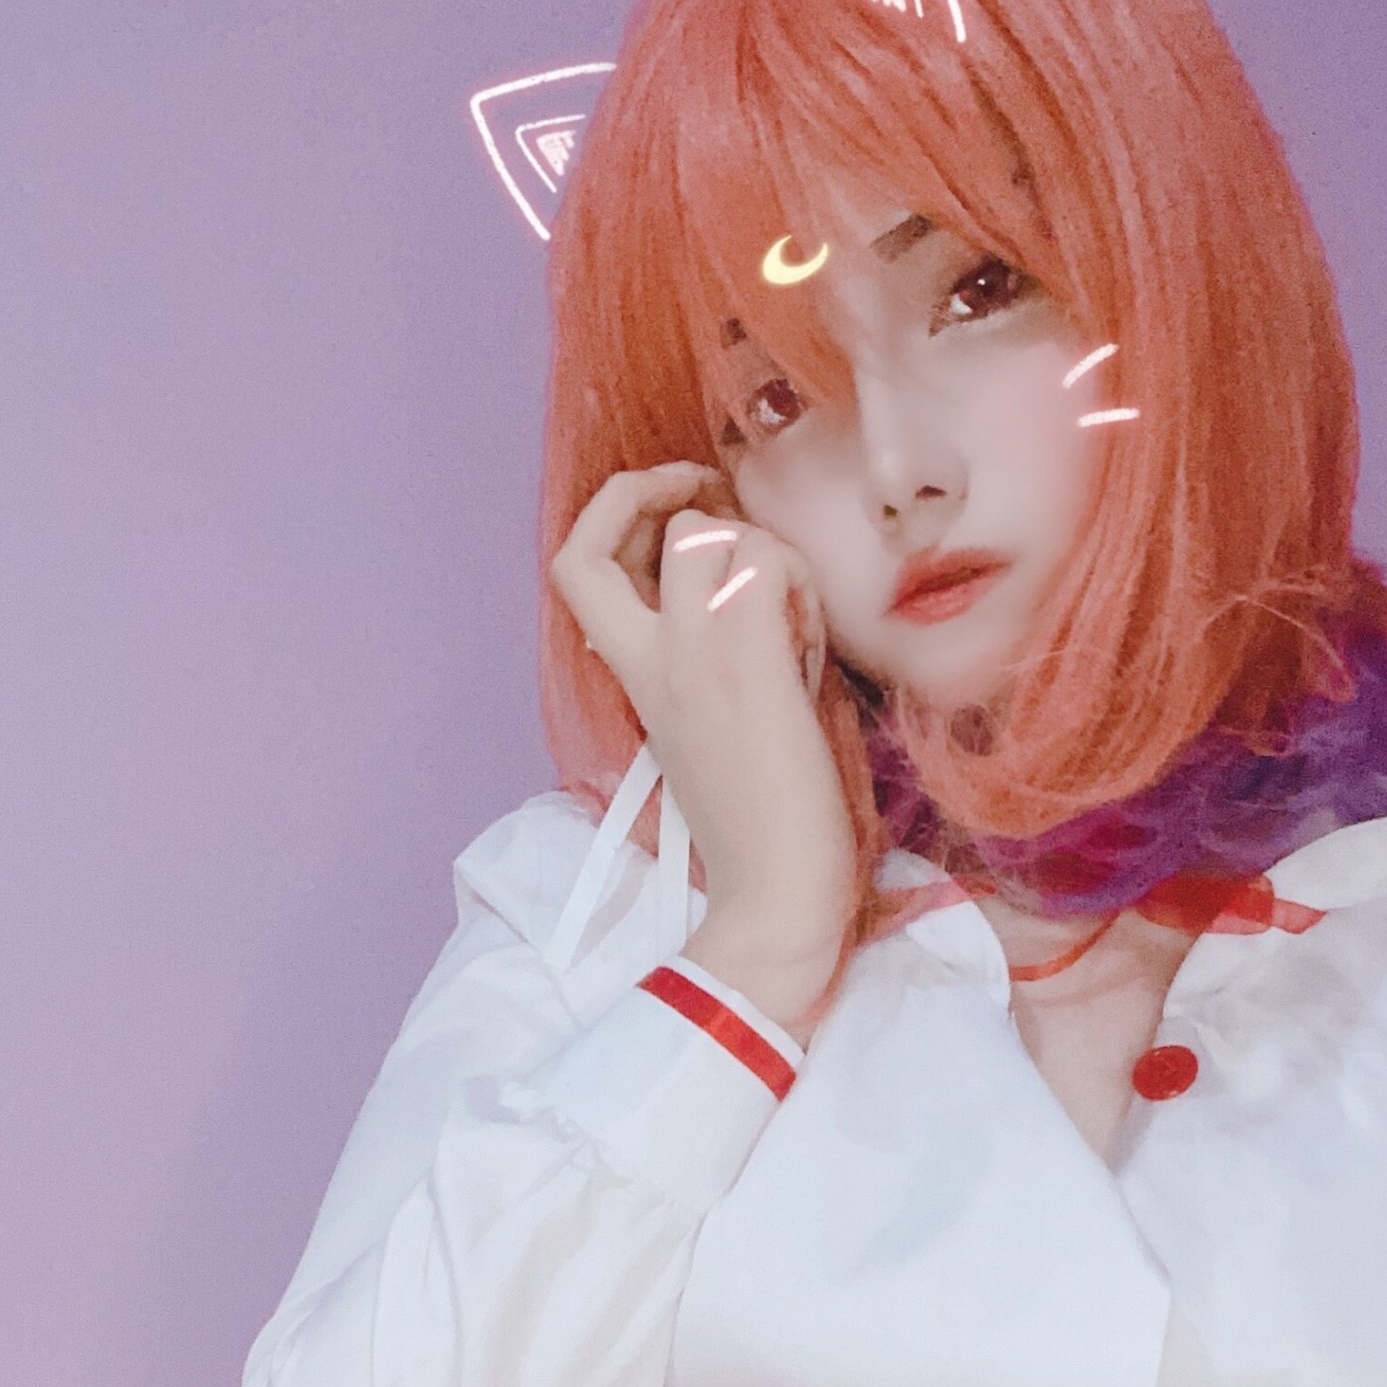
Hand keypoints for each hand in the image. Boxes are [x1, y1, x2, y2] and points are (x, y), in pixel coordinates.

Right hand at [549, 462, 858, 1031]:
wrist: (774, 894)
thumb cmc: (759, 825)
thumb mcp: (704, 724)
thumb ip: (698, 657)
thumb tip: (740, 589)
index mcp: (631, 676)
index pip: (576, 563)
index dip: (618, 512)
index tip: (677, 509)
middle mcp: (647, 659)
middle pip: (604, 533)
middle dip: (664, 492)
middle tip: (726, 511)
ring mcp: (692, 658)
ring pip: (704, 531)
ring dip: (760, 547)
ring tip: (793, 612)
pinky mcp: (746, 666)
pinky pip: (764, 564)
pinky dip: (797, 582)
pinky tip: (811, 640)